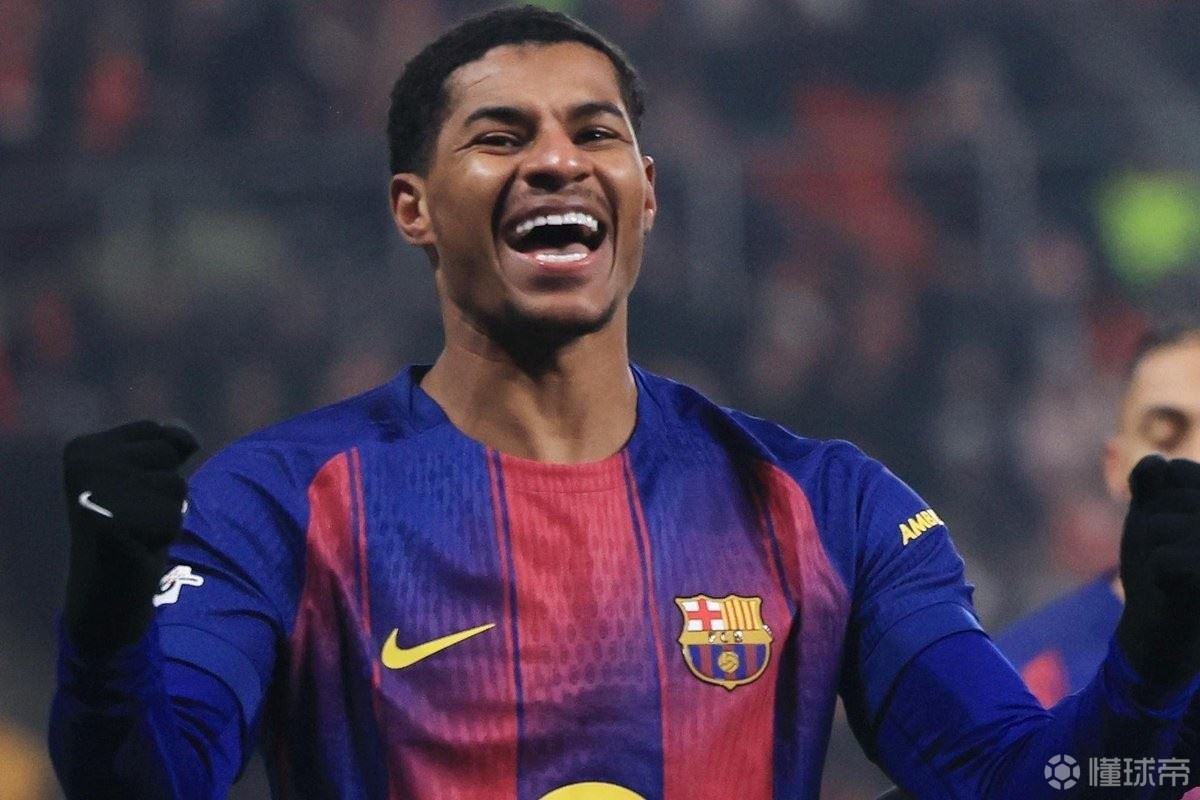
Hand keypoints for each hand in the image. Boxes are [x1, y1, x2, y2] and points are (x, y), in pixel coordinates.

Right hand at [62, 421, 198, 653]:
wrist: (107, 589)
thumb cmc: (131, 527)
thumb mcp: (145, 476)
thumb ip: (166, 446)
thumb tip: (188, 438)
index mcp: (83, 447)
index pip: (155, 431)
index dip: (157, 466)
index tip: (128, 494)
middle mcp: (84, 462)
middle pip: (168, 452)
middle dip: (165, 487)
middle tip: (135, 515)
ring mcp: (97, 491)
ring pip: (175, 484)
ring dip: (168, 511)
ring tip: (138, 530)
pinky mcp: (114, 521)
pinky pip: (174, 515)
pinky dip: (166, 533)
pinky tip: (139, 546)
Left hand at [1116, 455, 1199, 687]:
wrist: (1161, 632)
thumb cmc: (1157, 569)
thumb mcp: (1151, 516)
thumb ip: (1153, 485)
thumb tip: (1157, 462)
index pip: (1176, 469)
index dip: (1156, 497)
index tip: (1165, 524)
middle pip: (1167, 497)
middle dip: (1151, 524)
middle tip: (1164, 555)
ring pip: (1158, 526)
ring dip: (1149, 548)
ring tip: (1170, 572)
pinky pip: (1164, 560)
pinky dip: (1156, 573)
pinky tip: (1172, 588)